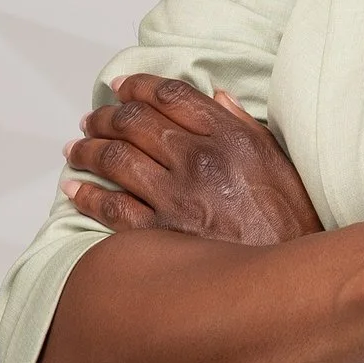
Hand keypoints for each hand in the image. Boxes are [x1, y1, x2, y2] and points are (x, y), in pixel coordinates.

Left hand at [64, 73, 324, 246]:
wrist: (287, 279)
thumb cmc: (290, 221)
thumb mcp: (279, 160)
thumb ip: (246, 124)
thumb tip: (217, 97)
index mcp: (229, 136)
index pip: (172, 94)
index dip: (139, 84)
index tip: (121, 83)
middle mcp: (199, 159)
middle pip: (136, 121)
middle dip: (107, 115)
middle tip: (93, 117)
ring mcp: (177, 196)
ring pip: (116, 158)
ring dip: (88, 148)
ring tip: (76, 146)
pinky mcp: (160, 233)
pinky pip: (111, 207)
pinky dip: (86, 194)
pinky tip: (72, 188)